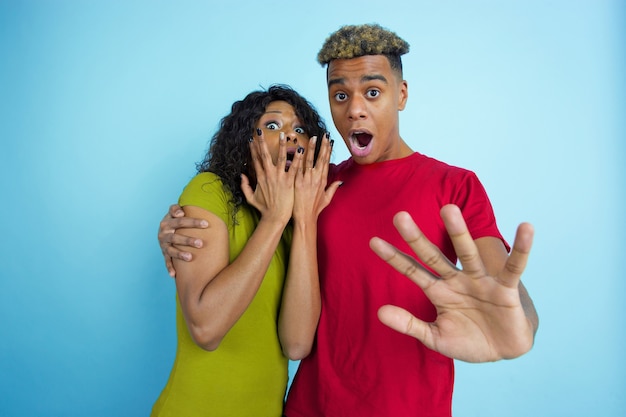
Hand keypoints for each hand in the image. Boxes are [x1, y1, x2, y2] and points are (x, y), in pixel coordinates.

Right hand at [158, 204, 208, 276]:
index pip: (181, 221)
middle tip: (201, 244)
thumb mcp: (174, 212)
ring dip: (180, 254)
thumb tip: (181, 213)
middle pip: (176, 237)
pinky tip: (173, 275)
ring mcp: (163, 245)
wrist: (164, 228)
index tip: (206, 224)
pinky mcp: (164, 253)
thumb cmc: (175, 219)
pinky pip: (167, 262)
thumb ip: (176, 209)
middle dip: (188, 240)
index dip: (193, 222)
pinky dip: (169, 268)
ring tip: (190, 258)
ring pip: (171, 250)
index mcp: (167, 222)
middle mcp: (163, 233)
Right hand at [241, 131, 302, 224]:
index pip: (256, 160)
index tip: (252, 140)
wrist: (275, 218)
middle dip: (262, 143)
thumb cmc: (264, 209)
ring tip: (283, 135)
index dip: (253, 149)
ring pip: (280, 158)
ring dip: (281, 145)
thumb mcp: (250, 198)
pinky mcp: (289, 182)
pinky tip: (300, 150)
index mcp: (260, 178)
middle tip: (260, 132)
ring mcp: (279, 178)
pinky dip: (297, 159)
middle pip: (264, 155)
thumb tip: (241, 175)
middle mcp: (269, 175)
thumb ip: (245, 186)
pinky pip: (294, 168)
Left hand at [293, 134, 340, 222]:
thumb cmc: (314, 210)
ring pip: (310, 160)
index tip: (329, 141)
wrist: (305, 218)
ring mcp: (307, 180)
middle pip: (320, 159)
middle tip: (324, 135)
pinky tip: (300, 149)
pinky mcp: (298, 182)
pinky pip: (298, 168)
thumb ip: (333, 188)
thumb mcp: (326, 199)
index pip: (326, 162)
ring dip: (312, 148)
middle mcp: (316, 178)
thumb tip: (340, 181)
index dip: (328, 151)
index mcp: (322, 181)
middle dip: (323, 146)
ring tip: (313, 137)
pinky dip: (299, 158)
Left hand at [369, 204, 535, 362]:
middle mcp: (457, 280)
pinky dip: (521, 249)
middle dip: (417, 238)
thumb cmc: (468, 339)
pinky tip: (526, 227)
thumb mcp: (435, 337)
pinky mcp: (506, 289)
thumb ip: (409, 325)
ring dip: (459, 232)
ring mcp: (481, 281)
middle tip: (399, 216)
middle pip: (434, 256)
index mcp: (439, 290)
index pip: (412, 270)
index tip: (373, 241)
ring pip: (467, 254)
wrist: (504, 351)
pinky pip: (514, 267)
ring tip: (448, 209)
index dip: (394, 257)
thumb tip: (379, 311)